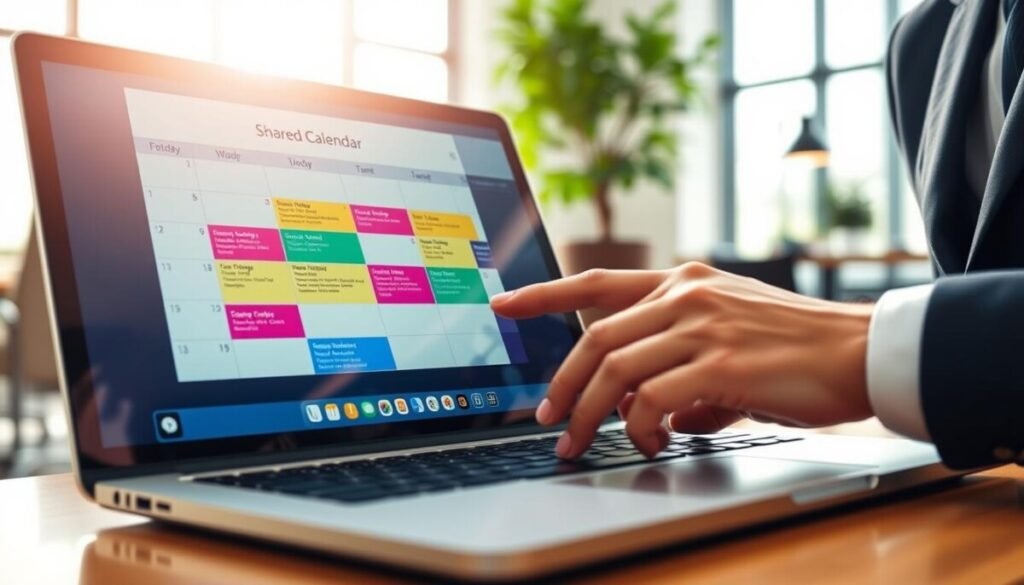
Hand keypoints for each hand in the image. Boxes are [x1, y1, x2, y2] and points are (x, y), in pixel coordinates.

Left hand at [489, 263, 874, 458]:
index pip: (596, 281)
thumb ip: (682, 364)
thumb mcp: (730, 336)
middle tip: (548, 420)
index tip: (503, 302)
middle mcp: (684, 294)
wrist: (862, 349)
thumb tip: (653, 412)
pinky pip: (653, 399)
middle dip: (562, 385)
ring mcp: (700, 325)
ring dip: (590, 414)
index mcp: (683, 281)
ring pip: (614, 369)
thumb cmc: (798, 347)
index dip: (544, 292)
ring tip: (581, 443)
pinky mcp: (719, 362)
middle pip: (595, 337)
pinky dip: (640, 427)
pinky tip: (654, 443)